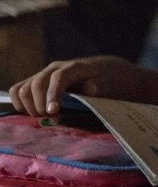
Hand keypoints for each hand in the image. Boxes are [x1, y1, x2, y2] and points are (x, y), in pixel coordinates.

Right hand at [8, 56, 136, 117]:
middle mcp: (54, 68)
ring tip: (45, 117)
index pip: (58, 78)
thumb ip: (100, 85)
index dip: (53, 94)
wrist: (102, 72)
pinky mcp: (36, 82)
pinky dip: (20, 103)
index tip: (53, 112)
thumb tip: (91, 89)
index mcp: (74, 68)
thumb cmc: (107, 81)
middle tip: (54, 119)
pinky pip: (18, 90)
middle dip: (40, 105)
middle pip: (36, 84)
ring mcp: (43, 74)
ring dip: (29, 106)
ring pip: (23, 88)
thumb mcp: (109, 83)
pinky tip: (33, 113)